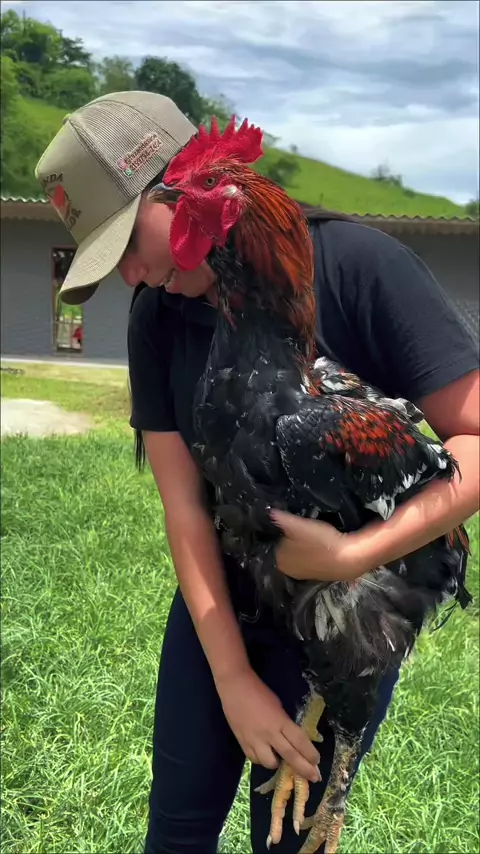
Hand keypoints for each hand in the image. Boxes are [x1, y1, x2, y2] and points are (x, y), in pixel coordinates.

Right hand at [215, 667, 320, 781]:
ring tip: (280, 758)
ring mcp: (254, 740)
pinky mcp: (242, 743)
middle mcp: (269, 734)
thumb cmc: (259, 692)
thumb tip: (292, 738)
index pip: (299, 741)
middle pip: (290, 756)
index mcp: (280, 721)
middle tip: (314, 777)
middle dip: (304, 769)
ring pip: (269, 763)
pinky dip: (261, 759)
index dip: (310, 754)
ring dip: (278, 764)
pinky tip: (263, 754)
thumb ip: (284, 723)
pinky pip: (254, 759)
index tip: (317, 762)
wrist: (235, 687)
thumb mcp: (278, 706)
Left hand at [271, 509, 367, 581]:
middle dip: (287, 539)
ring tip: (307, 532)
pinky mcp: (318, 574)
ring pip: (297, 554)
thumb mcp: (299, 525)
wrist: (350, 558)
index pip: (270, 544)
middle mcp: (289, 571)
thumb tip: (268, 512)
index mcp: (279, 561)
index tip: (281, 522)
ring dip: (300, 545)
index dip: (275, 532)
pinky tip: (317, 543)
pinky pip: (309, 559)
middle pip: (283, 550)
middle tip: (295, 524)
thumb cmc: (320, 541)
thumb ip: (281, 518)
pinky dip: (311, 551)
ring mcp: (304, 574)